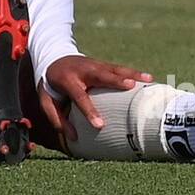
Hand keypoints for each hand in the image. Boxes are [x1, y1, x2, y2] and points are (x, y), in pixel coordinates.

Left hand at [38, 56, 152, 143]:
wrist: (53, 58)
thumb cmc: (52, 86)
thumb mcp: (46, 101)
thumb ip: (56, 119)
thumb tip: (73, 137)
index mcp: (67, 81)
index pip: (80, 97)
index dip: (89, 111)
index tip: (100, 125)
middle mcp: (83, 70)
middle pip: (101, 75)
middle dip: (116, 80)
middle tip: (131, 86)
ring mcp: (94, 65)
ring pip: (114, 68)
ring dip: (132, 73)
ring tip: (149, 80)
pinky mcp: (103, 64)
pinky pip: (120, 69)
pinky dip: (134, 73)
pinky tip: (148, 78)